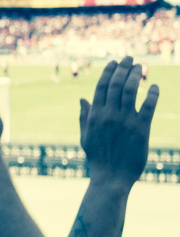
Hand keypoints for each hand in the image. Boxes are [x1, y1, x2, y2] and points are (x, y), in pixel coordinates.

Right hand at [80, 57, 157, 186]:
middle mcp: (109, 116)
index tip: (115, 62)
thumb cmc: (98, 158)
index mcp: (95, 116)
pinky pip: (148, 106)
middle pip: (116, 85)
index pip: (101, 87)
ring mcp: (125, 122)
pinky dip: (152, 94)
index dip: (108, 72)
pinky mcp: (141, 130)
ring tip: (141, 67)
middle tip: (130, 59)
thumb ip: (84, 117)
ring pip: (130, 91)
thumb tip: (82, 99)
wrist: (111, 177)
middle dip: (123, 68)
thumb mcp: (85, 136)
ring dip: (136, 76)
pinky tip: (154, 87)